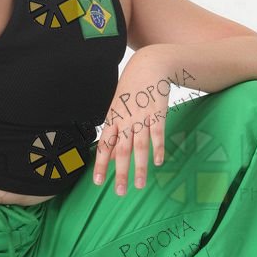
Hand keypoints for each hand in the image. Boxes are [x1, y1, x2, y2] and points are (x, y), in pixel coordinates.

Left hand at [93, 48, 168, 194]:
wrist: (148, 65)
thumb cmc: (131, 89)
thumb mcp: (117, 109)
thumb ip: (114, 134)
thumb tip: (108, 156)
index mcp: (113, 119)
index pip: (104, 145)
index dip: (100, 164)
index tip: (97, 182)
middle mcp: (126, 120)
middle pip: (121, 150)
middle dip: (120, 173)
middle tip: (120, 192)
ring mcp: (142, 116)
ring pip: (139, 145)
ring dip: (139, 167)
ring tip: (140, 185)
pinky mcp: (157, 112)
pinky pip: (157, 133)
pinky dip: (158, 148)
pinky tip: (158, 162)